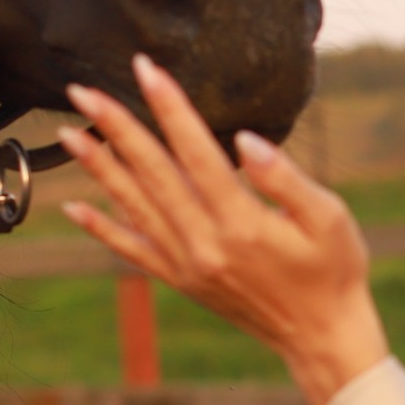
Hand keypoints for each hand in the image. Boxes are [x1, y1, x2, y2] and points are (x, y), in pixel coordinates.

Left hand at [60, 57, 389, 404]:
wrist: (322, 335)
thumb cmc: (335, 269)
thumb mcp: (328, 219)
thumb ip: (285, 179)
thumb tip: (245, 140)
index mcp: (242, 224)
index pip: (196, 152)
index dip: (170, 107)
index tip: (146, 68)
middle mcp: (205, 244)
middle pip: (153, 174)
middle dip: (117, 128)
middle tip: (83, 91)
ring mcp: (188, 265)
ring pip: (134, 207)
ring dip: (100, 168)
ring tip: (69, 133)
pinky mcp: (181, 280)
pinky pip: (133, 252)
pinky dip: (102, 230)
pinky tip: (74, 208)